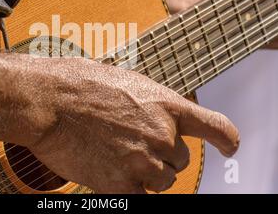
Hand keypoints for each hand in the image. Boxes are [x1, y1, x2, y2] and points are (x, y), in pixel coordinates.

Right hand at [21, 57, 238, 192]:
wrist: (48, 100)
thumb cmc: (79, 83)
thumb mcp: (126, 81)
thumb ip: (149, 103)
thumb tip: (154, 117)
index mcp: (167, 105)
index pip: (216, 127)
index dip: (227, 140)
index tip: (229, 148)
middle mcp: (163, 136)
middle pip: (180, 160)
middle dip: (161, 156)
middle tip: (130, 144)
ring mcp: (144, 162)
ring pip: (163, 181)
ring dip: (146, 174)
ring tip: (116, 155)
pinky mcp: (122, 184)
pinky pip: (142, 197)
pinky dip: (132, 190)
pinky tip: (115, 176)